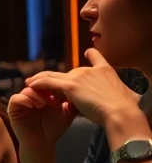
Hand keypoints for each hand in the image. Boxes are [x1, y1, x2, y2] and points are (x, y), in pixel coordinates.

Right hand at [7, 86, 76, 153]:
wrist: (43, 143)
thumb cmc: (54, 129)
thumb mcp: (67, 112)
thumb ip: (71, 100)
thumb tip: (78, 88)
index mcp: (44, 95)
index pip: (47, 82)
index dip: (53, 84)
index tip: (62, 93)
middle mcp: (32, 96)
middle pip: (36, 83)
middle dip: (45, 88)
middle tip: (53, 97)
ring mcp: (22, 102)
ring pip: (27, 90)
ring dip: (36, 95)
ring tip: (44, 104)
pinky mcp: (13, 109)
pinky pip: (16, 98)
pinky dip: (25, 99)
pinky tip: (34, 106)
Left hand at [25, 49, 140, 126]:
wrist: (120, 111)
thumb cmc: (126, 108)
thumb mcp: (127, 96)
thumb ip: (122, 94)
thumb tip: (131, 98)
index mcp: (106, 70)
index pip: (97, 57)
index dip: (91, 54)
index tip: (88, 51)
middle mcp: (91, 70)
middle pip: (69, 73)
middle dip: (58, 79)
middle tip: (44, 83)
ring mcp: (80, 76)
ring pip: (55, 76)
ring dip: (41, 79)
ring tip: (31, 82)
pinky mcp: (70, 85)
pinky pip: (49, 82)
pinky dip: (38, 83)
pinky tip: (30, 85)